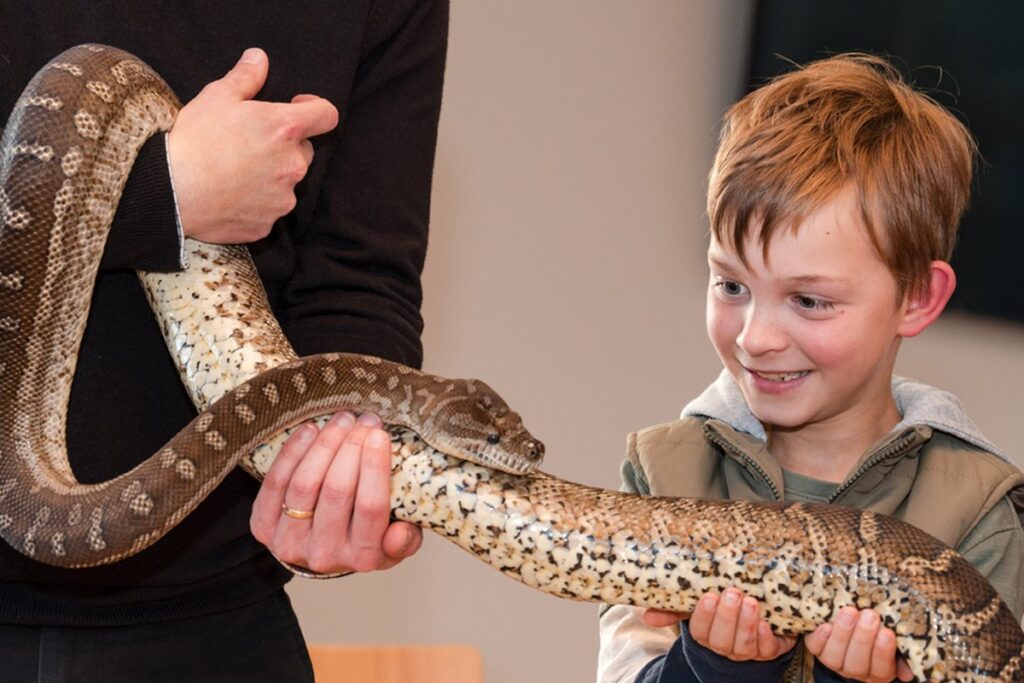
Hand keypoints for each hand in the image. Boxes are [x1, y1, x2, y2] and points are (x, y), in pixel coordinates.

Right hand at [167, 47, 338, 243]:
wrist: (169, 189)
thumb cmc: (193, 140)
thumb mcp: (217, 97)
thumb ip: (246, 77)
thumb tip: (259, 59)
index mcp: (285, 129)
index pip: (326, 115)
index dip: (315, 108)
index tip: (297, 107)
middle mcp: (292, 165)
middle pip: (305, 151)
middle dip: (286, 145)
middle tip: (251, 143)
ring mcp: (282, 198)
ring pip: (287, 182)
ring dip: (272, 175)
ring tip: (236, 171)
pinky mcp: (268, 224)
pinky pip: (269, 209)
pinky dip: (256, 202)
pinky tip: (230, 194)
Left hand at [250, 411, 421, 573]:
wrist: (322, 551)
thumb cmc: (364, 537)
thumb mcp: (394, 544)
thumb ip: (405, 540)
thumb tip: (401, 531)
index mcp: (364, 556)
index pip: (371, 507)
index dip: (374, 467)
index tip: (379, 435)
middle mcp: (325, 554)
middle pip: (337, 490)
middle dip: (351, 447)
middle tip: (363, 421)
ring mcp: (290, 541)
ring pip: (305, 483)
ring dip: (325, 444)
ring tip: (342, 420)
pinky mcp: (263, 527)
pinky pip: (276, 482)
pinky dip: (293, 451)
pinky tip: (311, 430)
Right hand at [645, 589, 796, 660]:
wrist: (753, 626)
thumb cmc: (721, 612)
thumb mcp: (697, 606)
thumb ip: (674, 608)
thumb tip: (647, 616)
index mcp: (705, 635)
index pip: (700, 631)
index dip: (704, 616)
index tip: (709, 596)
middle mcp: (724, 646)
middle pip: (721, 640)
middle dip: (726, 617)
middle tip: (732, 593)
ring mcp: (747, 651)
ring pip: (743, 645)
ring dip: (746, 624)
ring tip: (750, 602)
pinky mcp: (770, 649)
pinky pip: (767, 649)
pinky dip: (765, 636)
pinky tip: (765, 622)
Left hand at [804, 606, 913, 681]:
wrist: (856, 620)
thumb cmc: (880, 628)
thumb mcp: (896, 641)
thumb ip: (903, 651)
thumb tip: (908, 672)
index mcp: (880, 671)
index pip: (882, 670)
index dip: (883, 653)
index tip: (887, 633)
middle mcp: (857, 671)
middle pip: (857, 664)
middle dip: (863, 639)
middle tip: (870, 615)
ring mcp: (835, 661)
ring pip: (835, 657)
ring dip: (843, 634)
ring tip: (850, 612)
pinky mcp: (817, 649)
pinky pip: (815, 648)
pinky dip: (820, 638)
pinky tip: (826, 625)